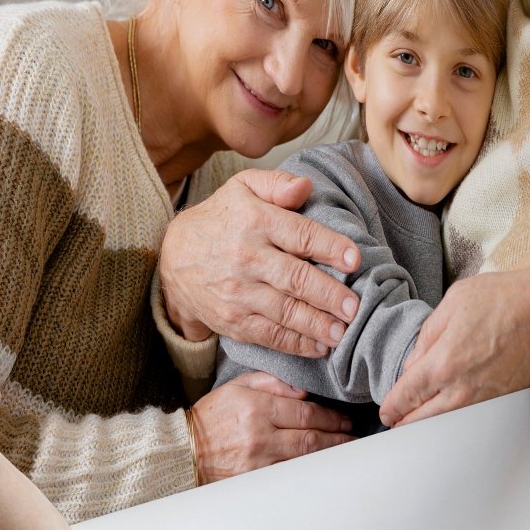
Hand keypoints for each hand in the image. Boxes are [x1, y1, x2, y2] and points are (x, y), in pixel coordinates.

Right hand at [159, 169, 359, 355]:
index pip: (300, 235)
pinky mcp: (232, 320)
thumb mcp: (243, 188)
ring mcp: (238, 293)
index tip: (354, 260)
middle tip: (355, 306)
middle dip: (329, 295)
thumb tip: (306, 186)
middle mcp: (246, 258)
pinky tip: (318, 347)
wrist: (174, 258)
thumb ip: (277, 183)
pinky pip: (269, 335)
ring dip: (317, 325)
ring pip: (284, 312)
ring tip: (342, 331)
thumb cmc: (220, 218)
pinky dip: (295, 344)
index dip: (330, 247)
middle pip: (295, 279)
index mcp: (254, 221)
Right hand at [189, 372, 353, 481]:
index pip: (305, 413)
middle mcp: (260, 436)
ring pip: (304, 460)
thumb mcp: (237, 386)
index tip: (343, 420)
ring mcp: (258, 462)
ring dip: (328, 456)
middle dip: (337, 438)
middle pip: (310, 438)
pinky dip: (308, 474)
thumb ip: (272, 383)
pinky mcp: (254, 481)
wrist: (184, 450)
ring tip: (346, 453)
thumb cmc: (212, 415)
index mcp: (258, 408)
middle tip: (353, 437)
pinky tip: (321, 471)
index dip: (330, 418)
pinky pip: (289, 477)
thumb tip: (303, 390)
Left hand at [379, 268, 529, 426]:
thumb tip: (414, 363)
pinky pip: (471, 418)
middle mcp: (461, 389)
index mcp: (442, 364)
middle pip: (423, 420)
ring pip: (447, 424)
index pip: (406, 395)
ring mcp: (484, 398)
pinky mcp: (502, 400)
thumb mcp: (451, 304)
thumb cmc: (500, 300)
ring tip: (417, 423)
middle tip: (396, 421)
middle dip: (405, 422)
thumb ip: (426, 337)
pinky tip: (449, 415)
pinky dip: (455, 421)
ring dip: (429, 425)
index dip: (392, 407)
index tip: (387, 411)